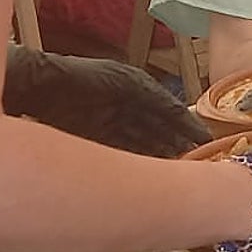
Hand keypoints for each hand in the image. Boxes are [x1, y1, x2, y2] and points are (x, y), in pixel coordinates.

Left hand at [2, 45, 210, 156]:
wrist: (44, 90)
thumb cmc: (88, 79)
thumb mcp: (131, 83)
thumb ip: (157, 99)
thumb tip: (184, 114)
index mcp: (140, 89)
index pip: (170, 110)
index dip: (188, 125)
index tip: (206, 139)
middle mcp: (128, 108)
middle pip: (158, 129)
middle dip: (177, 142)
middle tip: (198, 159)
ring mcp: (111, 125)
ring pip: (144, 143)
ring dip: (160, 154)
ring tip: (180, 168)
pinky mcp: (95, 141)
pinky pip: (124, 153)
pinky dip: (139, 162)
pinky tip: (153, 172)